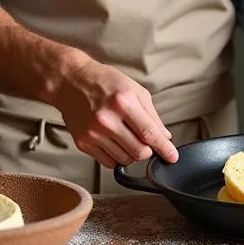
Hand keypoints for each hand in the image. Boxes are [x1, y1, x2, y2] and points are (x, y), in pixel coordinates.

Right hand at [52, 54, 178, 168]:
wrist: (71, 82)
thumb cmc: (105, 82)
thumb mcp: (135, 89)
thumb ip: (152, 115)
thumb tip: (165, 136)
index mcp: (124, 102)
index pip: (149, 133)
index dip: (164, 148)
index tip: (172, 157)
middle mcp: (107, 119)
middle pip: (138, 152)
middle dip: (148, 151)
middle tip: (147, 142)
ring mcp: (93, 133)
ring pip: (124, 159)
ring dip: (132, 153)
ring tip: (128, 137)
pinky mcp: (83, 143)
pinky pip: (107, 162)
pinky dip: (117, 156)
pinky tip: (115, 142)